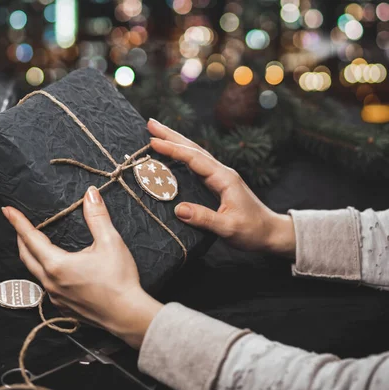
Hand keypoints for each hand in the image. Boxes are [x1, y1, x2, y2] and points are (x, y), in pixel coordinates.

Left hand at [2, 186, 162, 348]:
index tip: (7, 210)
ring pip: (35, 272)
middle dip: (20, 238)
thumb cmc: (120, 280)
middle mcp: (51, 282)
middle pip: (26, 256)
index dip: (18, 222)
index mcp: (57, 264)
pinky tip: (55, 269)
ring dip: (32, 256)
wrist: (128, 316)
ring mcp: (55, 297)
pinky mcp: (64, 308)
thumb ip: (97, 216)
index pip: (30, 238)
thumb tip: (90, 193)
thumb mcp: (110, 242)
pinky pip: (47, 287)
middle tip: (18, 224)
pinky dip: (45, 273)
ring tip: (35, 244)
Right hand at [148, 119, 295, 257]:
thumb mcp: (228, 228)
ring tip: (156, 132)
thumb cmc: (252, 231)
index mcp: (224, 178)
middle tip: (150, 123)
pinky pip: (195, 164)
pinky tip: (173, 153)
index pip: (194, 158)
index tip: (153, 142)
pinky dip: (181, 155)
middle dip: (171, 135)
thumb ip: (204, 218)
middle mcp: (221, 173)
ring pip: (194, 153)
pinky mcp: (217, 183)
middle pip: (193, 148)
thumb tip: (178, 209)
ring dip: (175, 141)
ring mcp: (219, 176)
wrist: (271, 233)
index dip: (173, 150)